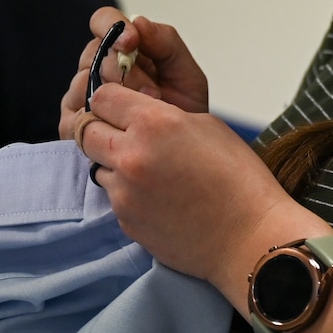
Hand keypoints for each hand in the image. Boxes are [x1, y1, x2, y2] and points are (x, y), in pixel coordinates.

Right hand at [57, 7, 209, 139]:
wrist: (182, 149)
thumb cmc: (183, 107)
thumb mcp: (184, 72)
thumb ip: (165, 42)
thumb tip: (138, 23)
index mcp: (120, 46)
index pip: (103, 21)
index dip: (113, 27)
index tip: (132, 42)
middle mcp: (95, 66)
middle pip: (94, 54)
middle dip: (126, 71)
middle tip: (152, 92)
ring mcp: (80, 94)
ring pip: (84, 82)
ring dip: (117, 98)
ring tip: (145, 112)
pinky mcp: (73, 123)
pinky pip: (77, 113)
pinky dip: (102, 119)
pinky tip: (123, 126)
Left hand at [72, 81, 317, 301]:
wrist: (247, 235)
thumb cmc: (239, 177)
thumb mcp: (208, 126)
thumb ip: (166, 116)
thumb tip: (141, 116)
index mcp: (154, 123)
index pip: (103, 97)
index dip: (111, 97)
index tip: (121, 104)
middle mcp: (130, 155)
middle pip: (85, 130)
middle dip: (101, 127)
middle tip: (126, 133)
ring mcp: (123, 192)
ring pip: (97, 165)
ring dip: (113, 162)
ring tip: (150, 170)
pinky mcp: (124, 220)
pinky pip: (113, 196)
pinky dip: (128, 191)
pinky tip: (159, 196)